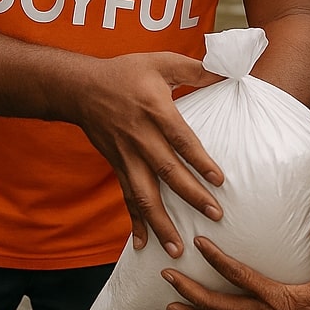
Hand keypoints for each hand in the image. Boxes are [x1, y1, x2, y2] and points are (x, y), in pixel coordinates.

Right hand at [73, 51, 222, 257]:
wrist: (80, 89)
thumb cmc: (125, 72)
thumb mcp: (161, 61)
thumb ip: (196, 68)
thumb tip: (229, 70)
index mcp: (155, 111)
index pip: (181, 140)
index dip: (200, 161)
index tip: (219, 181)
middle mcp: (140, 138)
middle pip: (167, 172)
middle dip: (190, 196)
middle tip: (214, 215)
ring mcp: (126, 156)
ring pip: (144, 194)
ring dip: (161, 222)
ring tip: (177, 248)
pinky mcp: (117, 166)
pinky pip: (127, 197)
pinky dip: (135, 222)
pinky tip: (143, 244)